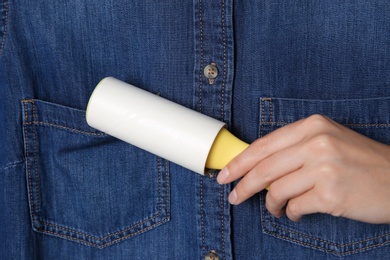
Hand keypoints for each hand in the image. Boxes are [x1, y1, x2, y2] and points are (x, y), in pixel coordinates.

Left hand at [217, 114, 389, 223]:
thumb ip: (293, 149)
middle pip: (264, 168)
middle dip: (243, 185)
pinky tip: (296, 213)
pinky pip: (295, 207)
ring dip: (271, 204)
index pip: (263, 145)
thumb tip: (257, 167)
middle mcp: (317, 143)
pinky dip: (291, 213)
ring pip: (277, 190)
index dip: (240, 162)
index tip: (225, 173)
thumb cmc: (358, 162)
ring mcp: (324, 168)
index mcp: (312, 126)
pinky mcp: (330, 194)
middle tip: (233, 196)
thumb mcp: (327, 141)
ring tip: (276, 208)